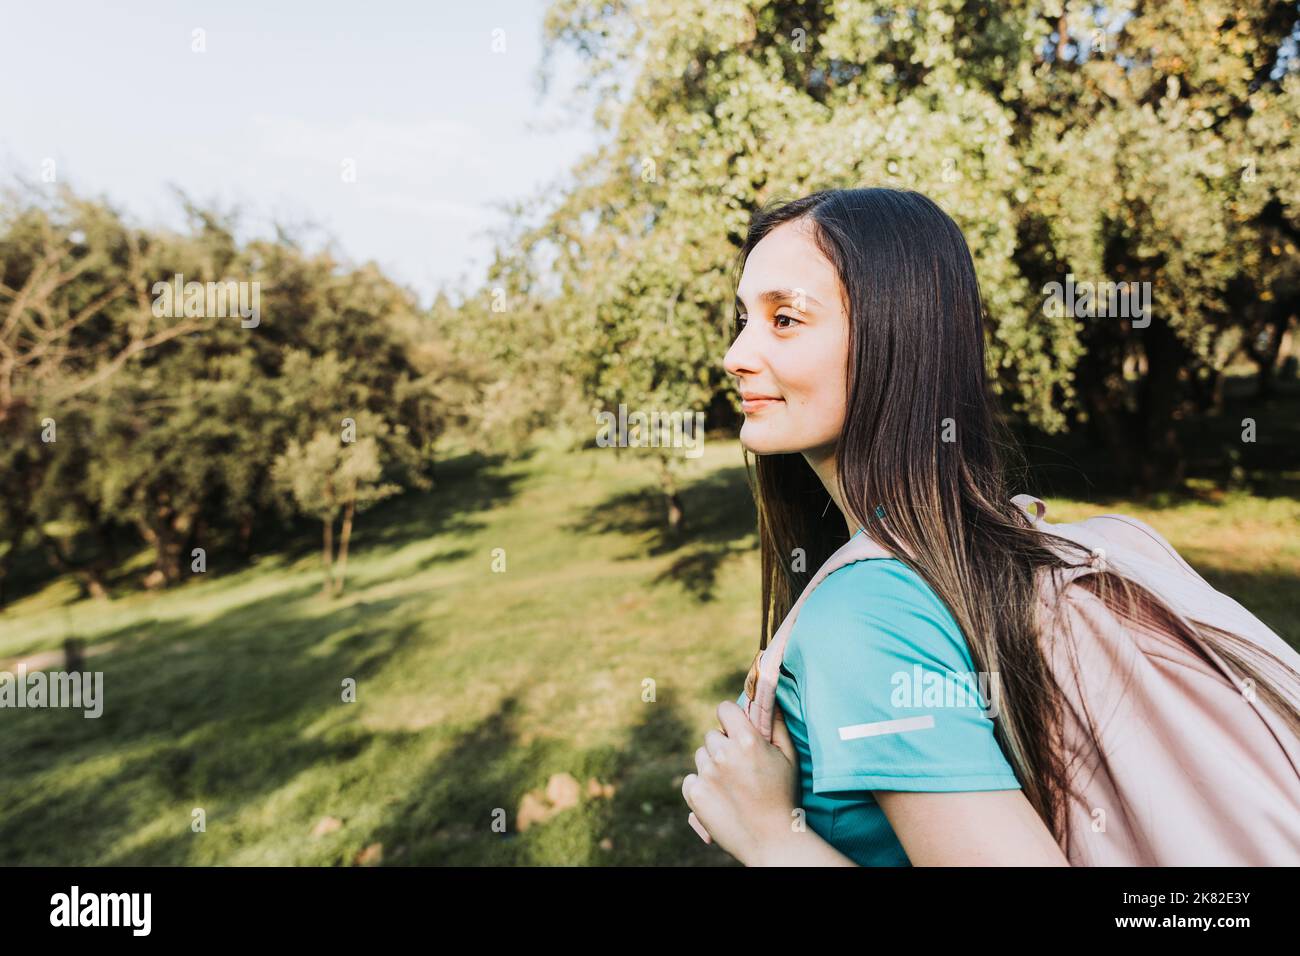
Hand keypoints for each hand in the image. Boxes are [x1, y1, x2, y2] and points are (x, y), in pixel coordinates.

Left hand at [682, 699, 799, 864]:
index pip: (724, 708)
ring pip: (701, 756)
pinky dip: (701, 785)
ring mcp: (707, 774)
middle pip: (712, 735)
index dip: (730, 716)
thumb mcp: (789, 757)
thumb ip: (777, 726)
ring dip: (712, 765)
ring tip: (731, 785)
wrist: (771, 840)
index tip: (735, 727)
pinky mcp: (695, 794)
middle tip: (738, 765)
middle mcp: (723, 754)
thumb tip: (770, 702)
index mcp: (747, 741)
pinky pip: (691, 778)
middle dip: (723, 745)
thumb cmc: (784, 797)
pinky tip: (719, 796)